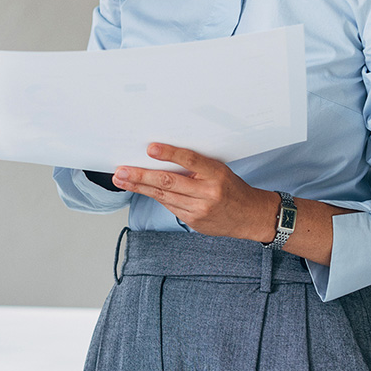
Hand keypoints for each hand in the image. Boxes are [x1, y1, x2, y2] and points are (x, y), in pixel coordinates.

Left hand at [112, 143, 279, 242]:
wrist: (250, 216)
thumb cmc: (232, 188)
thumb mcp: (218, 169)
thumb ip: (194, 165)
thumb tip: (162, 157)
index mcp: (216, 173)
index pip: (189, 160)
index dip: (169, 153)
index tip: (150, 148)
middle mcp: (207, 192)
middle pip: (169, 182)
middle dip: (140, 176)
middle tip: (121, 171)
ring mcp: (200, 209)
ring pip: (163, 196)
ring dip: (139, 187)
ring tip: (122, 180)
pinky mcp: (194, 222)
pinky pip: (169, 206)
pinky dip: (155, 196)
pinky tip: (141, 190)